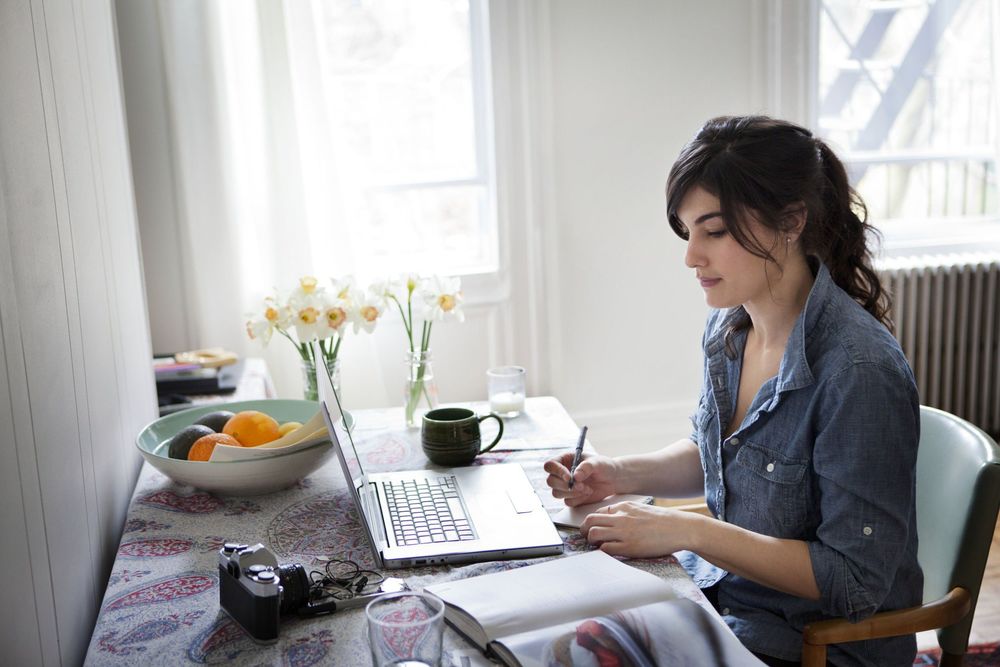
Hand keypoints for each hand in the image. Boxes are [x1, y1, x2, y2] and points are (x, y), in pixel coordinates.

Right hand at [543, 452, 617, 506]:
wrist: (613, 479)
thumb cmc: (604, 466)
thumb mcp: (597, 462)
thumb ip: (586, 467)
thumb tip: (575, 476)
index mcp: (564, 460)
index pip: (550, 465)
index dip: (556, 471)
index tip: (569, 477)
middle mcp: (562, 473)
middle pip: (550, 481)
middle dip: (564, 485)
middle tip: (580, 485)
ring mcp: (565, 486)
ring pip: (556, 493)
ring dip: (572, 493)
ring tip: (587, 488)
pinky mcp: (571, 497)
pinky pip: (567, 502)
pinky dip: (578, 499)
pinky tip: (588, 492)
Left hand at [579, 501, 701, 557]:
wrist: (679, 528)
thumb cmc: (662, 521)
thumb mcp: (641, 510)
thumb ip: (625, 513)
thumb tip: (610, 521)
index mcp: (624, 507)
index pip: (598, 512)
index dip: (591, 521)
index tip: (591, 528)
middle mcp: (621, 517)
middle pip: (590, 521)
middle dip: (583, 530)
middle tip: (586, 537)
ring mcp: (624, 532)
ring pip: (594, 533)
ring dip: (591, 541)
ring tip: (597, 545)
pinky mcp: (629, 547)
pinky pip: (605, 548)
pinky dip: (602, 551)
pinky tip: (607, 552)